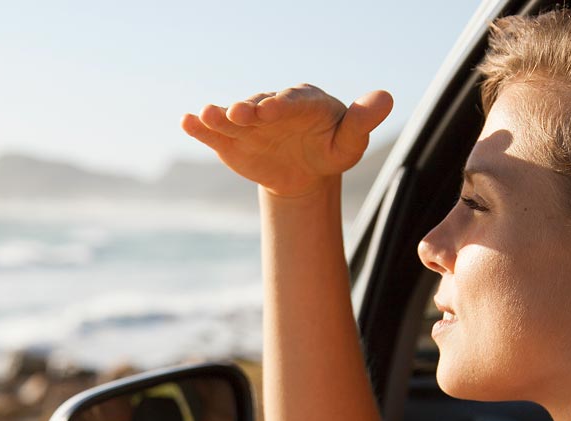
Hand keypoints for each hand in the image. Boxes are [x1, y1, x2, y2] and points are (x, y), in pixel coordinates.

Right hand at [182, 85, 392, 198]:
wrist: (304, 172)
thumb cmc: (330, 150)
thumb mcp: (350, 142)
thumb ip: (362, 120)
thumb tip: (385, 97)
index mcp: (303, 102)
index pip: (291, 102)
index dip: (280, 105)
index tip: (269, 111)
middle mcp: (271, 106)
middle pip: (257, 106)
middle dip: (247, 109)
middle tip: (238, 113)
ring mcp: (249, 123)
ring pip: (232, 118)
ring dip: (218, 116)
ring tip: (203, 115)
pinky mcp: (231, 140)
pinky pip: (215, 134)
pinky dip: (200, 128)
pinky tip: (185, 121)